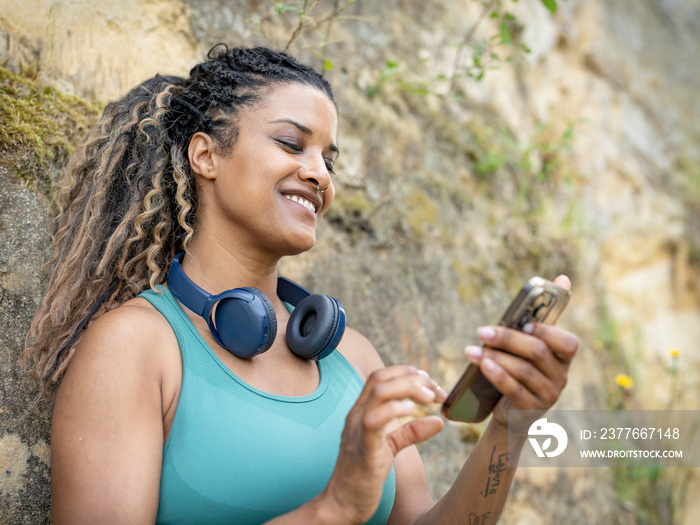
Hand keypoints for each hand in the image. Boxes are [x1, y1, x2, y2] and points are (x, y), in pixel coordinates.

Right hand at [322, 365, 445, 523]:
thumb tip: (438, 421)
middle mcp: (357, 414)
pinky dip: (394, 409)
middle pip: (381, 377)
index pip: (382, 376)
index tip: (431, 385)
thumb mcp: (390, 447)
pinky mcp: (363, 448)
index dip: (408, 373)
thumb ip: (411, 431)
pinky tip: (412, 411)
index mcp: (362, 410)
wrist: (342, 504)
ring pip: (378, 391)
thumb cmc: (364, 475)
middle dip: (412, 377)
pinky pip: (374, 420)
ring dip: (407, 388)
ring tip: (428, 398)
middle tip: (436, 392)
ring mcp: (357, 429)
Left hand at [465, 275, 578, 433]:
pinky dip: (497, 375)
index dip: (547, 332)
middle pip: (537, 352)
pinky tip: (482, 365)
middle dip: (507, 339)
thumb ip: (542, 315)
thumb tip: (563, 278)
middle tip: (481, 332)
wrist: (511, 412)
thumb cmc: (519, 368)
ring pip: (522, 371)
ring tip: (470, 350)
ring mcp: (549, 395)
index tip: (524, 324)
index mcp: (563, 357)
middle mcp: (561, 376)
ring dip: (494, 357)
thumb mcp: (528, 344)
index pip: (567, 342)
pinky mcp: (531, 410)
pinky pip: (514, 390)